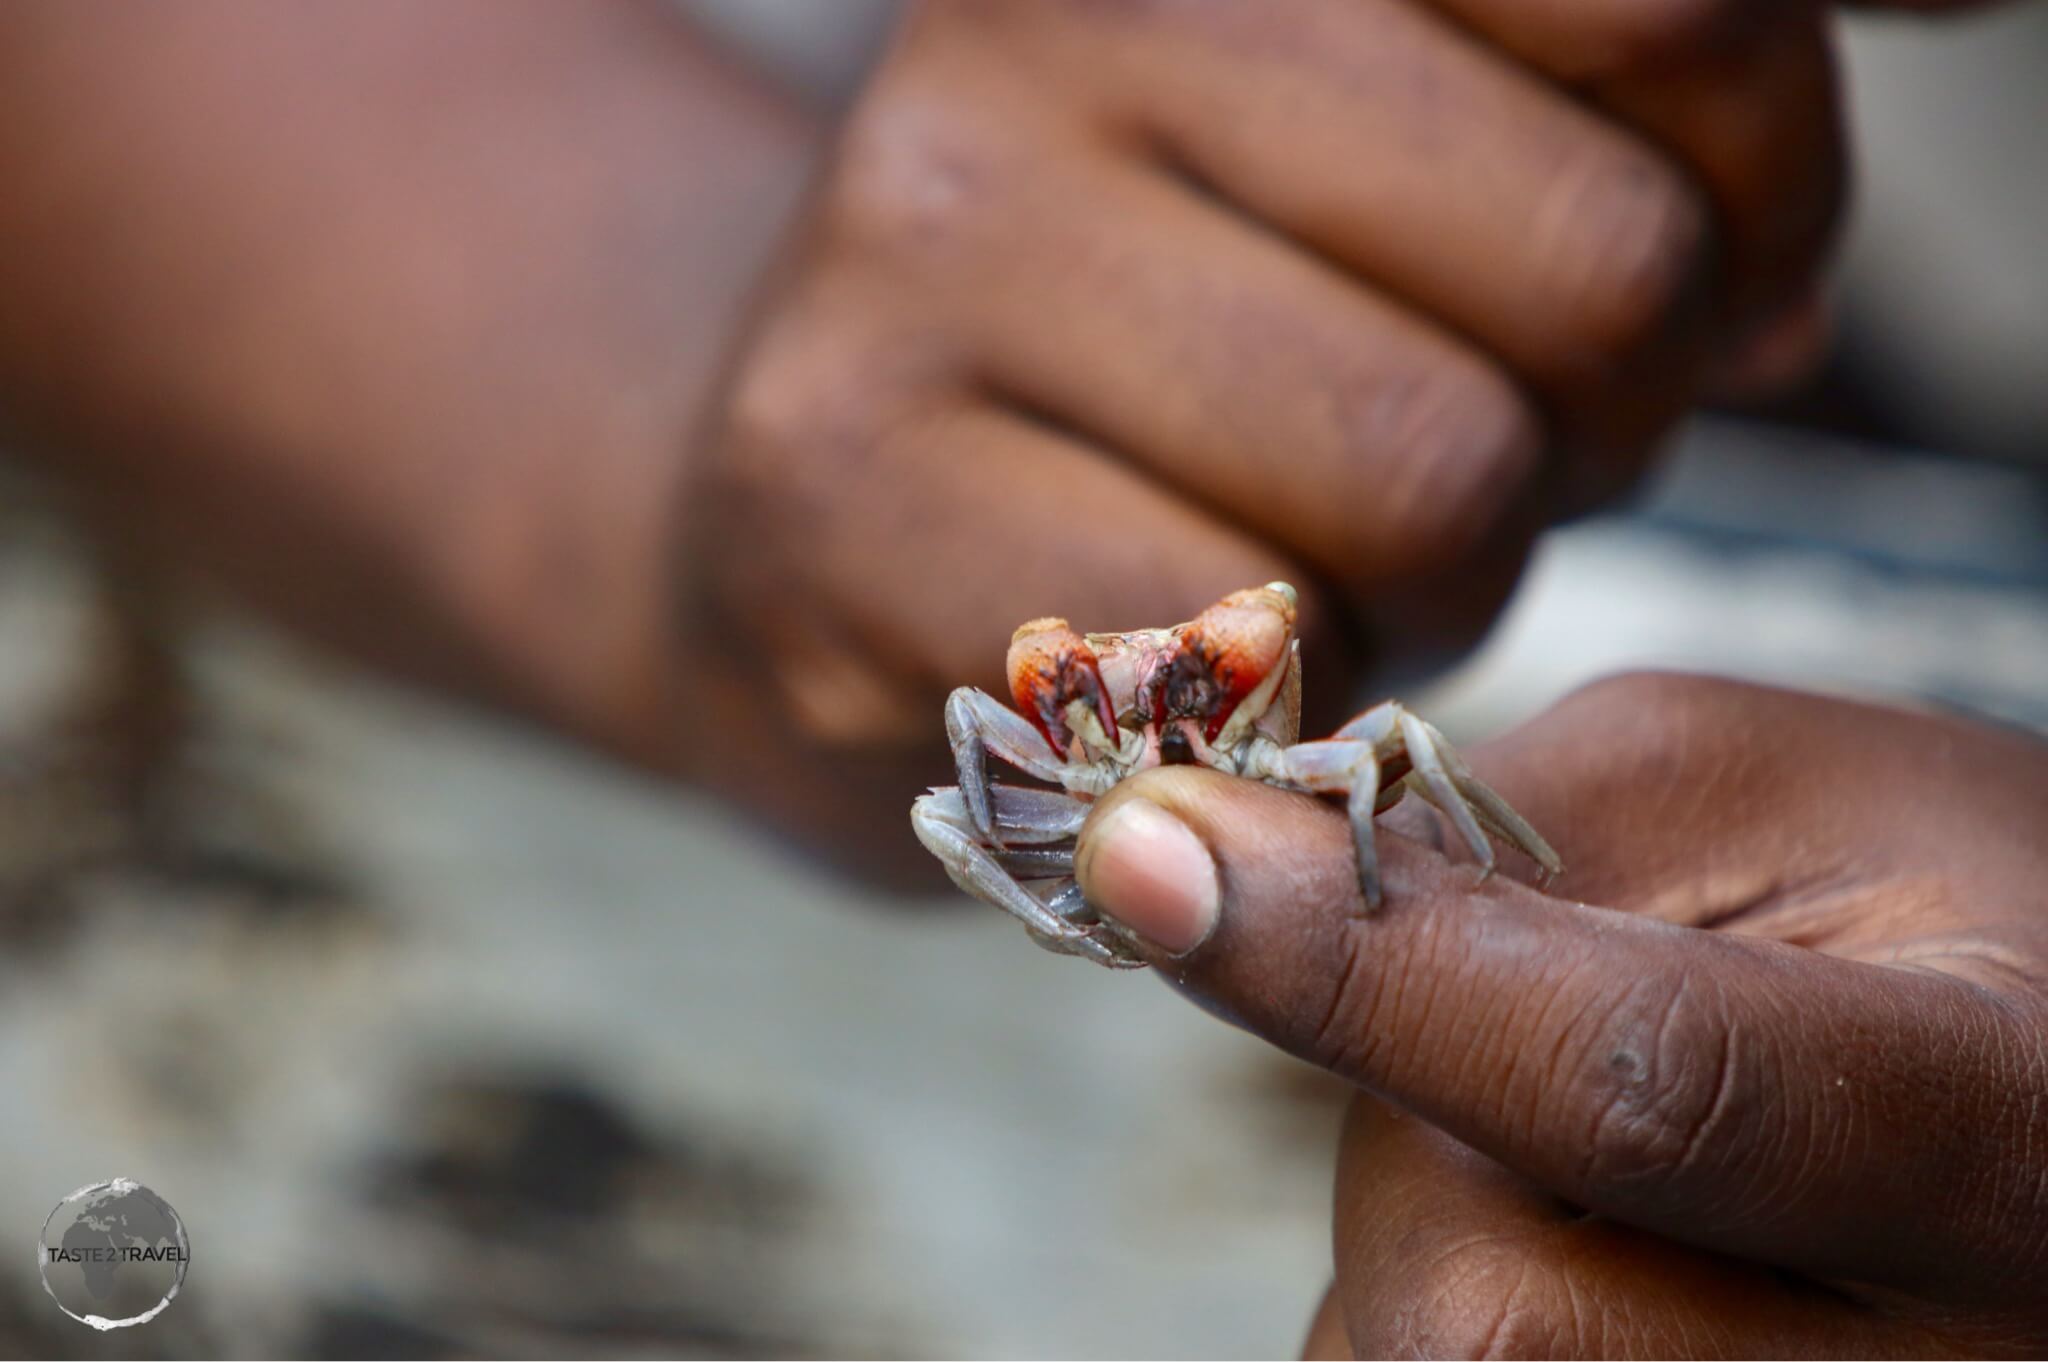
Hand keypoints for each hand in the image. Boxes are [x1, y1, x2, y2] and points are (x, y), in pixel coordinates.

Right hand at [678, 0, 1847, 869]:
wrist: (797, 511)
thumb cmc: (1151, 358)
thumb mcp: (1379, 188)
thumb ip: (1600, 153)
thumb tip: (1787, 303)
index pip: (1675, 16)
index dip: (1762, 196)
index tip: (1709, 291)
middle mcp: (1062, 26)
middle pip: (1593, 270)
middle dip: (1595, 432)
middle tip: (1475, 465)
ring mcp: (926, 248)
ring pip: (1433, 478)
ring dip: (1440, 584)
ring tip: (1323, 566)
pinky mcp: (843, 490)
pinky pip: (1236, 649)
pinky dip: (1272, 702)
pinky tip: (1198, 668)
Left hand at [1072, 674, 2047, 1355]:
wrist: (2046, 1077)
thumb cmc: (1932, 908)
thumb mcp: (1758, 791)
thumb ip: (1501, 831)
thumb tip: (1214, 880)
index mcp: (2001, 1120)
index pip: (1628, 1083)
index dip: (1357, 969)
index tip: (1145, 852)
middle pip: (1474, 1307)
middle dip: (1404, 1148)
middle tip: (1505, 1045)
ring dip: (1424, 1237)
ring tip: (1590, 1166)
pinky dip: (1445, 1309)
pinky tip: (1585, 1253)